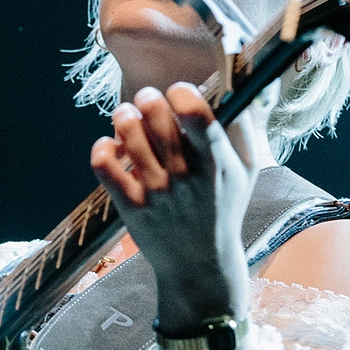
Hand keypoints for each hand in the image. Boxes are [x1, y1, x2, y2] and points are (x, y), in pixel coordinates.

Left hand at [90, 83, 266, 331]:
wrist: (200, 265)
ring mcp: (155, 192)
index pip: (195, 115)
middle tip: (148, 100)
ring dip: (124, 116)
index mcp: (216, 164)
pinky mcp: (130, 206)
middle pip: (156, 115)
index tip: (178, 92)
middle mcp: (185, 177)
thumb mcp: (247, 171)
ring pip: (128, 133)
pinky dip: (103, 146)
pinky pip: (104, 164)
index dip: (182, 93)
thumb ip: (246, 127)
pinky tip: (114, 146)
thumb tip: (245, 85)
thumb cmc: (223, 208)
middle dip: (148, 98)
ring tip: (128, 117)